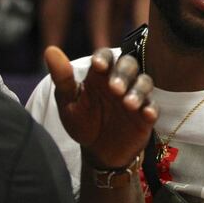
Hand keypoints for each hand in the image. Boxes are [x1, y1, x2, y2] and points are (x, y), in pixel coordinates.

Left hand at [46, 46, 157, 168]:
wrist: (97, 153)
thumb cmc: (82, 122)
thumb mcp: (68, 102)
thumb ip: (62, 78)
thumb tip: (50, 50)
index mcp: (100, 76)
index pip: (105, 56)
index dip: (104, 58)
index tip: (97, 65)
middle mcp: (120, 81)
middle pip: (129, 64)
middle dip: (123, 73)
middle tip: (114, 88)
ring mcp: (135, 97)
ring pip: (144, 82)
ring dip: (138, 90)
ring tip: (128, 104)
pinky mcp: (146, 115)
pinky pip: (153, 106)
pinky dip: (151, 108)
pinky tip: (146, 114)